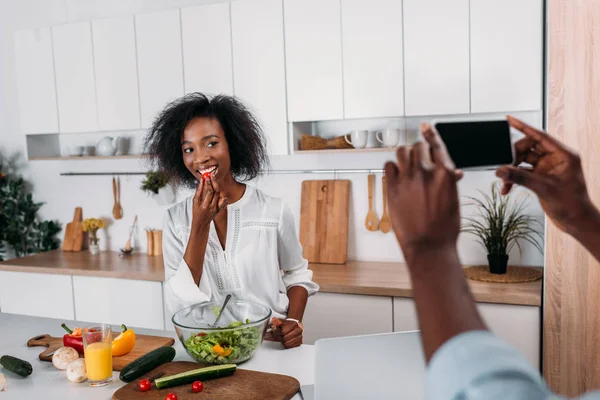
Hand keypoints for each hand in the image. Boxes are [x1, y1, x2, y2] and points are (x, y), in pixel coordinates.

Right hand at [191, 177, 227, 231]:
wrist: (201, 223)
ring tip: (213, 180)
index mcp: (203, 205)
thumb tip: (202, 181)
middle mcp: (210, 206)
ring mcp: (216, 208)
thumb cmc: (196, 211)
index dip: (207, 183)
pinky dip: (222, 195)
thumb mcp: (195, 202)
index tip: (206, 176)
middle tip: (211, 175)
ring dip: (216, 186)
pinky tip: (219, 190)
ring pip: (219, 194)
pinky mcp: (219, 209)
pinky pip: (223, 201)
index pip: (207, 191)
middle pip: (214, 191)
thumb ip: (198, 192)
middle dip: (213, 182)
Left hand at [270, 318, 302, 348]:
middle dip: (279, 337)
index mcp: (294, 324)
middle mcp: (298, 330)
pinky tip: (286, 340)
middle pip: (284, 338)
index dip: (276, 332)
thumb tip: (274, 320)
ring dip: (282, 342)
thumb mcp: (281, 321)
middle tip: (278, 335)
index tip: (275, 331)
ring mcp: (300, 337)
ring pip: (287, 344)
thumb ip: (276, 321)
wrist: (295, 327)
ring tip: (282, 338)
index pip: (282, 331)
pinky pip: (290, 347)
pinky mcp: (299, 343)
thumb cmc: (287, 325)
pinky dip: (286, 345)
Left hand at [384, 123, 461, 261]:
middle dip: (419, 151)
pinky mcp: (392, 188)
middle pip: (418, 146)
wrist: (429, 246)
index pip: (437, 145)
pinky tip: (396, 175)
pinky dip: (393, 168)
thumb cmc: (445, 227)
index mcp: (446, 173)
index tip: (425, 126)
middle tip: (418, 159)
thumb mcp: (454, 201)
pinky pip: (389, 166)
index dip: (430, 133)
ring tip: (406, 163)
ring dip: (405, 155)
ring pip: (402, 151)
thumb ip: (450, 182)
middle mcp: (426, 172)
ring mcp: (408, 179)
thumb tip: (453, 173)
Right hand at [496, 116, 597, 233]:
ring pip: (523, 160)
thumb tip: (500, 170)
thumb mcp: (544, 189)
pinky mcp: (541, 177)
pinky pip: (522, 172)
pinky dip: (514, 178)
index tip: (509, 119)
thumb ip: (520, 177)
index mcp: (564, 155)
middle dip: (513, 157)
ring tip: (504, 183)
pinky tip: (507, 188)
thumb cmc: (571, 204)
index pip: (540, 136)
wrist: (576, 222)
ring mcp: (548, 167)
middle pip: (528, 148)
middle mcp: (555, 158)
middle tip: (504, 166)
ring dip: (512, 170)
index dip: (523, 127)